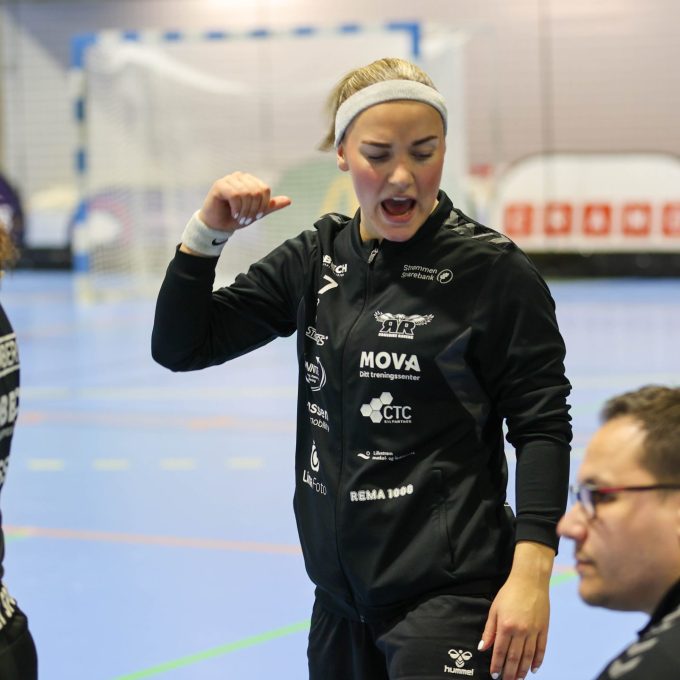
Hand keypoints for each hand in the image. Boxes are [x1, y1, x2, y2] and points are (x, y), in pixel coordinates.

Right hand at [199, 171, 291, 231]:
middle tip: (247, 220)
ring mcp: (229, 179)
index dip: (263, 205)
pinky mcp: (219, 185)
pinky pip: (235, 195)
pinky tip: (234, 214)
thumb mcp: (256, 213)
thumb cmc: (236, 217)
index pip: (265, 189)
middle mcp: (240, 176)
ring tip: (240, 218)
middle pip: (256, 191)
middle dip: (254, 209)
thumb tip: (289, 200)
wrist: (218, 225)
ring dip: (245, 210)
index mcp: (250, 180)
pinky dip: (237, 208)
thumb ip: (270, 206)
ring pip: (246, 193)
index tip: (256, 217)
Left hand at [479, 542, 553, 679]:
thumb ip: (489, 630)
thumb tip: (482, 648)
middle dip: (509, 672)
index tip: (494, 675)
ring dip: (522, 670)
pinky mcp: (544, 629)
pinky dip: (538, 661)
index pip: (499, 651)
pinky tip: (534, 669)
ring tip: (518, 679)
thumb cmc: (509, 593)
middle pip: (514, 657)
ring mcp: (534, 631)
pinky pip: (541, 649)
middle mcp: (520, 631)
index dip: (496, 665)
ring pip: (528, 657)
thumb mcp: (494, 609)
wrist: (530, 580)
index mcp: (506, 625)